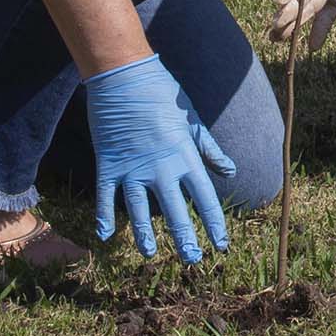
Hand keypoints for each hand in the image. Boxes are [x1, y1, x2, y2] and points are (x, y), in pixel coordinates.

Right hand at [82, 54, 235, 262]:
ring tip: (151, 254)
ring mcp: (133, 168)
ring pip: (140, 211)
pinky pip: (106, 197)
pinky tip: (104, 236)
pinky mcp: (109, 164)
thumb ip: (210, 149)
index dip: (215, 224)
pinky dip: (104, 217)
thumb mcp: (193, 121)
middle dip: (185, 239)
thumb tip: (231, 171)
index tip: (221, 245)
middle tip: (192, 260)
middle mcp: (161, 168)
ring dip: (145, 235)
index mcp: (185, 157)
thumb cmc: (164, 95)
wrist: (125, 76)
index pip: (205, 199)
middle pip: (176, 212)